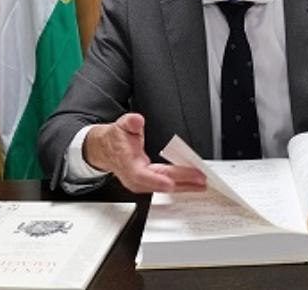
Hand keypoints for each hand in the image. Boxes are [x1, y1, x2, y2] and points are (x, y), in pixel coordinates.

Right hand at [83, 113, 205, 193]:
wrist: (106, 150)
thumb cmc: (115, 140)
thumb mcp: (121, 125)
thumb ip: (130, 122)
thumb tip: (136, 120)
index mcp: (127, 164)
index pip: (141, 175)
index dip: (156, 180)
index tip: (169, 182)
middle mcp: (135, 177)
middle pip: (159, 183)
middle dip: (181, 182)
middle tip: (199, 179)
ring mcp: (142, 182)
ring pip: (164, 187)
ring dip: (184, 186)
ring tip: (201, 183)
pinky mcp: (148, 183)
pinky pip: (166, 185)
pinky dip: (180, 184)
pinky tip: (192, 183)